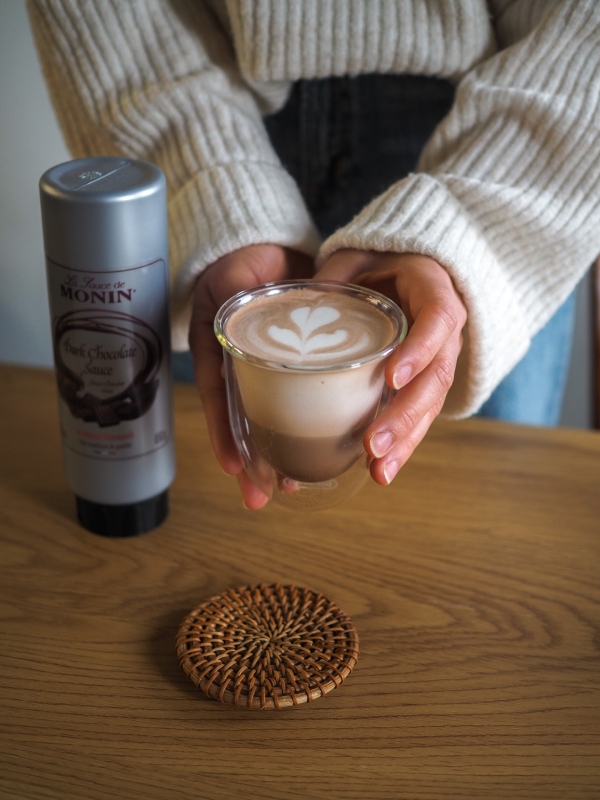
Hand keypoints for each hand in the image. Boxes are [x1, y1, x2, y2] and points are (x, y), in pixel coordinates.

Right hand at [189, 244, 312, 508]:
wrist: (263, 252)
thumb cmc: (241, 263)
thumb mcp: (232, 276)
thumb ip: (236, 287)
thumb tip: (245, 288)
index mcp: (216, 349)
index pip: (217, 395)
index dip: (223, 431)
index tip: (233, 465)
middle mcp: (237, 368)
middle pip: (241, 421)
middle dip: (250, 462)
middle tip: (259, 498)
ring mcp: (263, 372)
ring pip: (266, 421)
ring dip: (275, 455)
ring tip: (287, 488)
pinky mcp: (290, 370)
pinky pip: (294, 404)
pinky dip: (301, 429)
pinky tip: (315, 455)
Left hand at [315, 249, 466, 484]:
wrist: (410, 269)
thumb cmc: (381, 260)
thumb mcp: (357, 255)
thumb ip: (333, 277)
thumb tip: (293, 308)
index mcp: (435, 291)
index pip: (438, 320)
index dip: (419, 349)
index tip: (392, 377)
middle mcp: (445, 332)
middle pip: (437, 377)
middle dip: (405, 415)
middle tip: (373, 444)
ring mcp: (438, 360)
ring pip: (431, 405)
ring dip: (405, 441)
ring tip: (379, 471)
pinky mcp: (423, 382)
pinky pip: (419, 415)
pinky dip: (401, 444)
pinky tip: (380, 469)